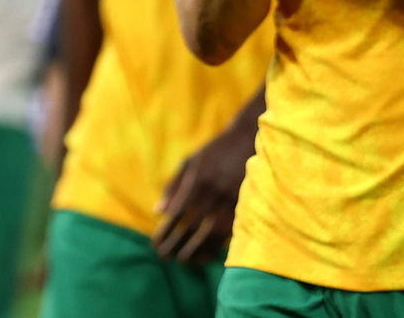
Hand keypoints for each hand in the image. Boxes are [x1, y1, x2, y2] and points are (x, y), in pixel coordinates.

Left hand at [152, 115, 257, 262]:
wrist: (248, 141)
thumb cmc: (214, 152)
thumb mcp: (189, 162)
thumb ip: (173, 186)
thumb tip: (157, 212)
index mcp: (196, 182)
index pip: (176, 214)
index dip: (165, 232)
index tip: (155, 243)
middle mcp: (213, 195)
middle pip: (191, 228)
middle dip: (175, 245)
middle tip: (163, 256)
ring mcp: (230, 203)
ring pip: (210, 236)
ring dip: (195, 251)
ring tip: (182, 261)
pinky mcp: (244, 209)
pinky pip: (228, 235)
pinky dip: (214, 248)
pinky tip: (204, 256)